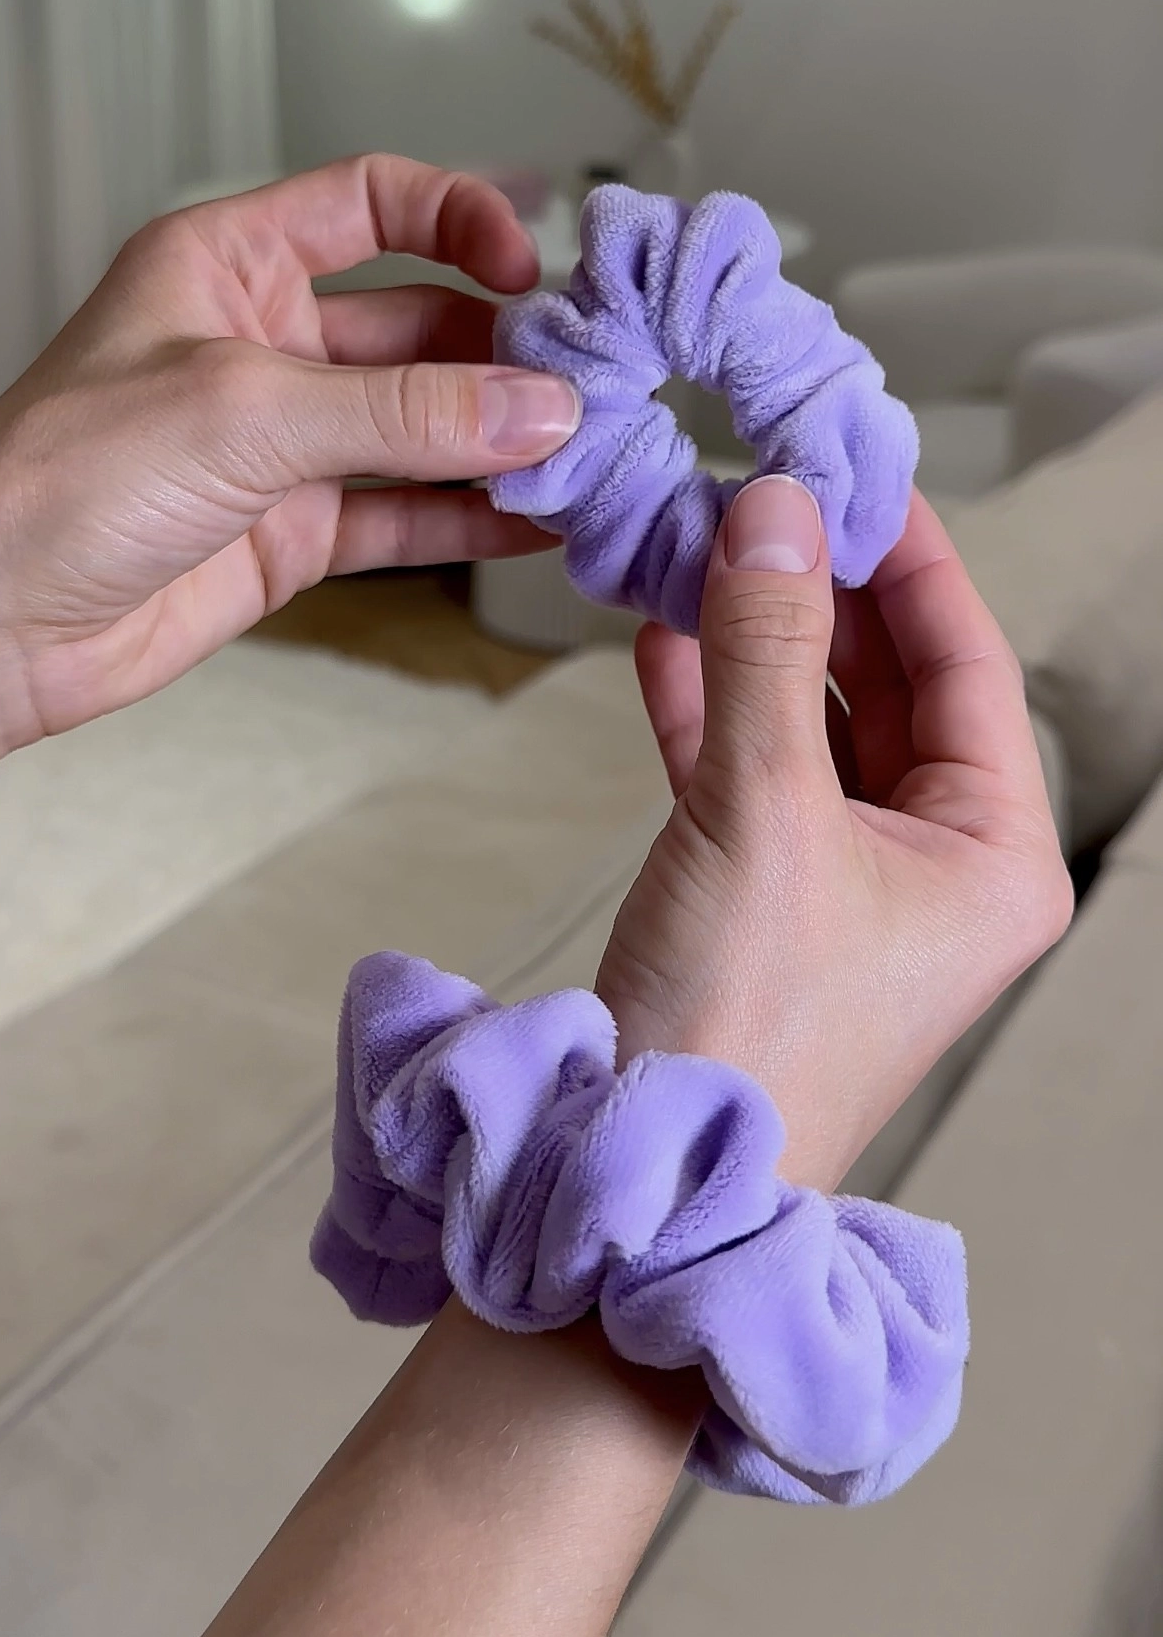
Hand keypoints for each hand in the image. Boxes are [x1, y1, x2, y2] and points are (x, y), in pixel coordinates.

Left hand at [0, 154, 577, 750]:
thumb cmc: (64, 480)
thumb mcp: (246, 411)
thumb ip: (402, 413)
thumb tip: (537, 410)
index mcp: (232, 262)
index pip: (373, 203)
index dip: (460, 221)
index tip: (530, 273)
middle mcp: (266, 344)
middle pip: (420, 325)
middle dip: (503, 355)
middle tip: (587, 389)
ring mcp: (287, 445)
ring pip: (422, 429)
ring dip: (499, 443)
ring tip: (582, 461)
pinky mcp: (298, 532)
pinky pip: (406, 516)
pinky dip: (469, 521)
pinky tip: (534, 524)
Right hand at [596, 478, 1073, 1190]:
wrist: (642, 1167)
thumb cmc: (744, 1027)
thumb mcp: (763, 808)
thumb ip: (766, 646)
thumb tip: (770, 512)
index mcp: (993, 852)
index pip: (969, 661)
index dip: (909, 555)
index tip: (851, 469)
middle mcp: (938, 864)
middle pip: (892, 684)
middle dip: (819, 591)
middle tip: (759, 496)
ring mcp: (851, 882)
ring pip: (813, 721)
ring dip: (753, 640)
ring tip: (697, 550)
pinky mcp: (769, 897)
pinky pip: (750, 771)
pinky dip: (707, 705)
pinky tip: (659, 639)